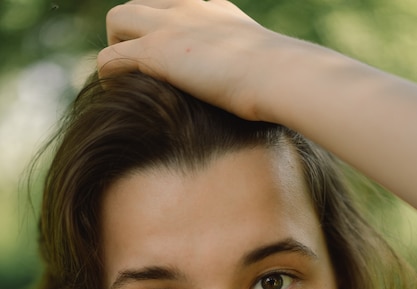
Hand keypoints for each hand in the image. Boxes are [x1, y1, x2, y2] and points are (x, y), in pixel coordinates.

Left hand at [97, 0, 276, 119]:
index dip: (160, 29)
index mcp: (213, 10)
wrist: (279, 75)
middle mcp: (188, 8)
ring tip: (124, 78)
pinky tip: (119, 92)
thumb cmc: (282, 80)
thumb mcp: (268, 67)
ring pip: (117, 20)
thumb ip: (253, 71)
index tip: (166, 58)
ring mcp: (170, 27)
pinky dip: (108, 74)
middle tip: (138, 68)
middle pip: (139, 6)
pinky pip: (110, 57)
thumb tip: (260, 95)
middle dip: (130, 34)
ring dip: (115, 47)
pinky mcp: (156, 52)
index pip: (173, 5)